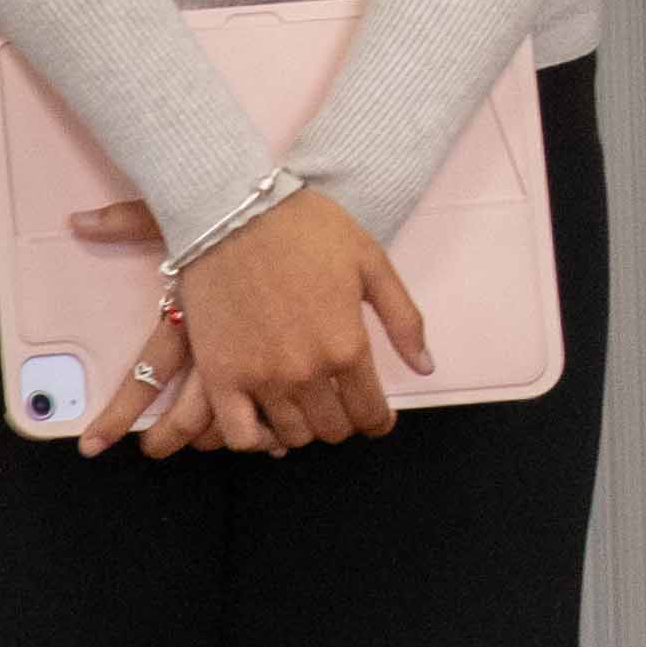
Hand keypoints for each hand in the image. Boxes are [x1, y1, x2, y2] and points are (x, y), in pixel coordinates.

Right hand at [56, 187, 426, 454]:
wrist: (234, 209)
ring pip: (292, 435)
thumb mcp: (371, 262)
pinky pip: (241, 434)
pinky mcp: (220, 375)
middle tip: (338, 402)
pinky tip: (263, 418)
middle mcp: (307, 371)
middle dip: (342, 420)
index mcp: (348, 345)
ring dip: (303, 426)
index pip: (371, 413)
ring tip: (302, 405)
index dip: (378, 420)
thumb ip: (404, 320)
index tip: (375, 416)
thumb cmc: (307, 228)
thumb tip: (425, 368)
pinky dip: (256, 437)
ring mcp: (260, 377)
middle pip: (332, 429)